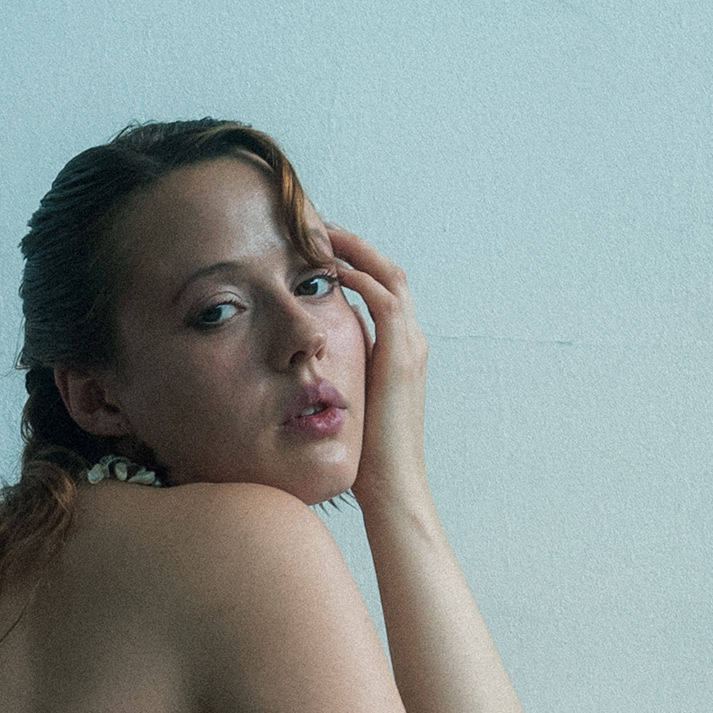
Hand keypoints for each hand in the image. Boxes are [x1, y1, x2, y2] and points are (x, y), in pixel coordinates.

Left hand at [324, 228, 429, 513]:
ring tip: (323, 234)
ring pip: (390, 277)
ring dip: (357, 251)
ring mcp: (411, 347)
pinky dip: (364, 278)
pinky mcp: (402, 357)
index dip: (353, 265)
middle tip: (318, 226)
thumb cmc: (366, 457)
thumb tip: (302, 371)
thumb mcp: (347, 405)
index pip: (381, 291)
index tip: (317, 250)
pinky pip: (387, 301)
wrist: (391, 487)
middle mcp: (411, 342)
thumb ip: (336, 379)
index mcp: (398, 351)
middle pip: (389, 273)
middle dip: (355, 246)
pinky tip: (334, 269)